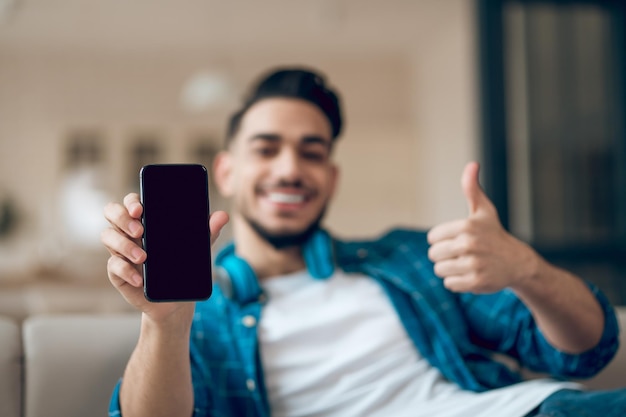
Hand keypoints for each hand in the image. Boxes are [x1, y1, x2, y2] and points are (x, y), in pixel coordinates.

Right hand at [101, 193, 228, 323]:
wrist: (176, 301)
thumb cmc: (183, 266)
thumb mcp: (198, 248)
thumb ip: (208, 231)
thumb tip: (223, 216)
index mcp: (146, 220)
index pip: (132, 202)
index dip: (131, 201)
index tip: (140, 208)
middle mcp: (129, 232)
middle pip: (112, 213)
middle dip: (122, 218)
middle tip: (140, 230)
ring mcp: (121, 251)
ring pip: (108, 236)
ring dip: (123, 245)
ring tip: (144, 256)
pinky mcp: (118, 272)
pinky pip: (113, 266)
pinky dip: (126, 271)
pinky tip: (140, 278)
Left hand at [427, 162, 537, 292]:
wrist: (518, 263)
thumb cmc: (494, 234)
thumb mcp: (484, 210)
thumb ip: (472, 188)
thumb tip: (472, 164)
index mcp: (466, 226)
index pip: (432, 238)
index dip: (442, 240)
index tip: (457, 240)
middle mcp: (469, 244)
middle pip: (433, 255)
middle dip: (444, 256)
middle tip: (462, 254)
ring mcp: (473, 264)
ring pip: (439, 270)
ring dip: (450, 270)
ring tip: (466, 264)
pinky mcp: (475, 282)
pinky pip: (449, 284)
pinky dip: (457, 282)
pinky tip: (471, 275)